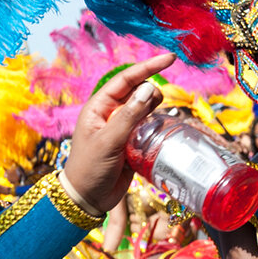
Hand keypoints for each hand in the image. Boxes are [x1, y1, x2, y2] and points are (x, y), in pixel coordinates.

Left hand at [62, 53, 172, 212]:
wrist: (87, 199)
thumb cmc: (90, 168)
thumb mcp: (109, 141)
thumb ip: (129, 115)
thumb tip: (150, 88)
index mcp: (99, 108)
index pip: (126, 80)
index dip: (147, 68)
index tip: (170, 59)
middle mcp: (111, 115)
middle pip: (139, 93)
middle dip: (152, 95)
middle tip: (154, 112)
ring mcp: (123, 129)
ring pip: (147, 112)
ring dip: (155, 114)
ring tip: (151, 130)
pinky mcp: (133, 144)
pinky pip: (150, 130)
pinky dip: (158, 130)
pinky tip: (160, 138)